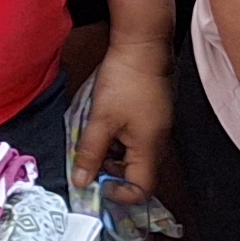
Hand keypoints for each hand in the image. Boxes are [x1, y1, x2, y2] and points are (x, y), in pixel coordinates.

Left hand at [70, 32, 173, 200]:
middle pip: (137, 174)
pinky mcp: (152, 117)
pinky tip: (102, 125)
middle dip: (111, 173)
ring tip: (92, 138)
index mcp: (149, 148)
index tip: (97, 183)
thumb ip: (90, 153)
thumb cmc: (124, 82)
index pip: (142, 189)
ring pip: (133, 156)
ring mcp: (156, 129)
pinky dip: (117, 140)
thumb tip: (81, 183)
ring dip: (112, 155)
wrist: (142, 46)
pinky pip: (135, 140)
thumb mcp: (101, 119)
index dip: (120, 194)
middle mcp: (158, 143)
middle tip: (88, 159)